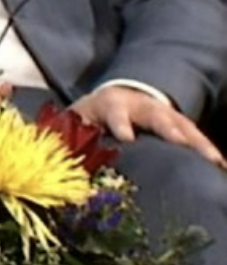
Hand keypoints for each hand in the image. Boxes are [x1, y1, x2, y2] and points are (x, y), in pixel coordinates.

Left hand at [69, 85, 226, 168]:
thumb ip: (68, 135)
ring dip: (198, 143)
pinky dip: (209, 151)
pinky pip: (197, 138)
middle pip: (157, 116)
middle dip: (169, 129)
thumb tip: (53, 158)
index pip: (115, 111)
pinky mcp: (180, 126)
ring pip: (183, 126)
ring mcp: (165, 114)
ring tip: (214, 162)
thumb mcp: (76, 121)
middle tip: (180, 144)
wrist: (117, 96)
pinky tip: (221, 167)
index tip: (126, 137)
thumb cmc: (91, 117)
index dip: (120, 122)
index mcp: (111, 103)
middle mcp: (142, 105)